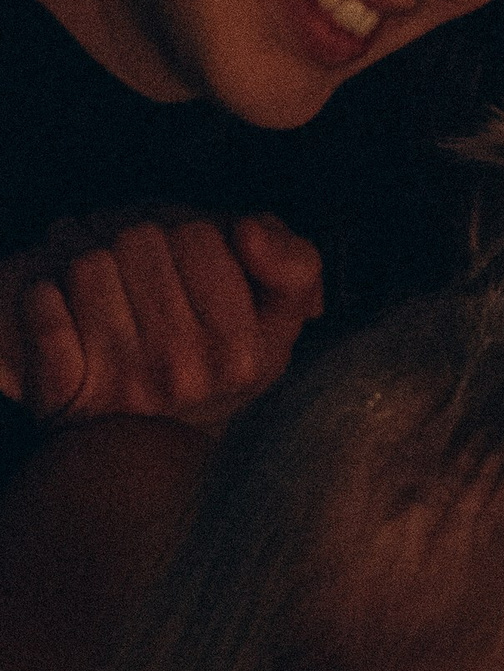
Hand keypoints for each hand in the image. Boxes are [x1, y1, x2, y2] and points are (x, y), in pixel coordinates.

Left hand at [0, 211, 322, 427]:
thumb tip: (248, 232)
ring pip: (89, 264)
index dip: (190, 238)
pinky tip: (60, 310)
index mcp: (243, 354)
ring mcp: (122, 385)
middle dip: (136, 244)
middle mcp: (184, 374)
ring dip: (88, 264)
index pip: (199, 236)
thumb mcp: (276, 316)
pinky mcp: (63, 390)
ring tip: (105, 296)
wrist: (155, 438)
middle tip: (141, 279)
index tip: (190, 269)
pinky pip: (43, 311)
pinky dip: (43, 299)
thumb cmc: (213, 360)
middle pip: (139, 240)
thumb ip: (292, 263)